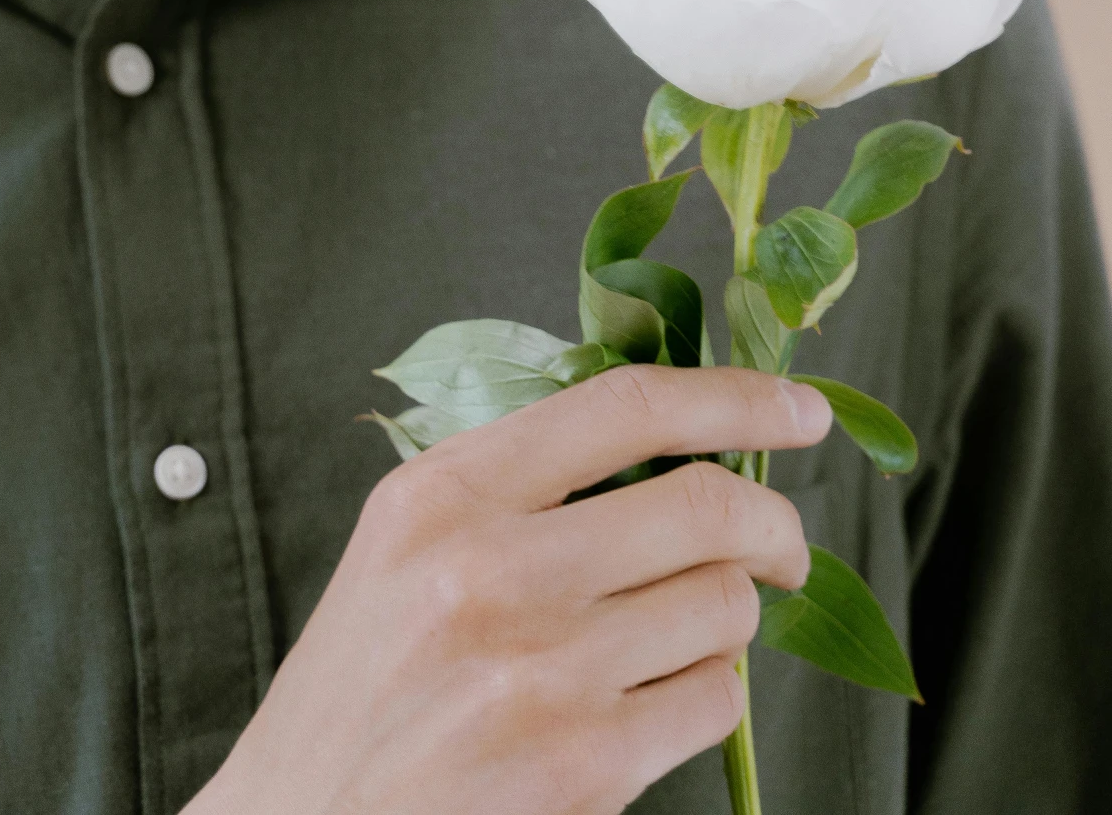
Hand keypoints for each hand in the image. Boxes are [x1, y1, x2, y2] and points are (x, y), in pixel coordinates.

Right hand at [186, 365, 830, 814]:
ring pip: (722, 607)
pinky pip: (713, 703)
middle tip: (782, 548)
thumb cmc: (366, 684)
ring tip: (676, 636)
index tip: (800, 409)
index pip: (625, 406)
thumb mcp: (407, 544)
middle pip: (704, 508)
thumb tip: (673, 442)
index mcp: (444, 493)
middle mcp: (490, 570)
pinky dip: (707, 697)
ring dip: (726, 620)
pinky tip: (652, 703)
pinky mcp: (582, 767)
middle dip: (773, 528)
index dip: (735, 399)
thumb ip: (517, 483)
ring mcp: (541, 672)